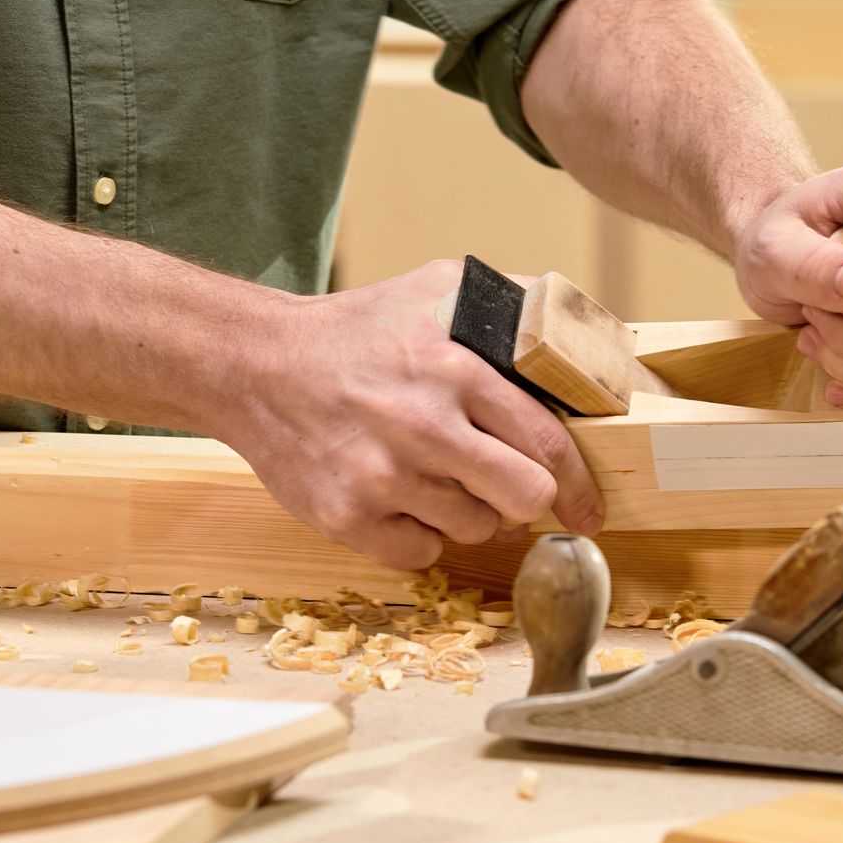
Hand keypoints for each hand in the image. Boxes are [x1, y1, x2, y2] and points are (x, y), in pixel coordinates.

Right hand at [214, 261, 604, 568]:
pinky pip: (421, 554)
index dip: (576, 480)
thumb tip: (585, 334)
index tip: (587, 505)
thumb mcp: (436, 289)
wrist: (255, 366)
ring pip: (475, 529)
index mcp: (452, 368)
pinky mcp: (348, 519)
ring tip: (437, 475)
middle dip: (526, 498)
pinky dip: (420, 534)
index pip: (546, 443)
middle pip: (524, 498)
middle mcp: (421, 426)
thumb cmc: (356, 331)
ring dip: (469, 511)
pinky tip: (401, 498)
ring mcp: (382, 478)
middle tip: (509, 487)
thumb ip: (512, 305)